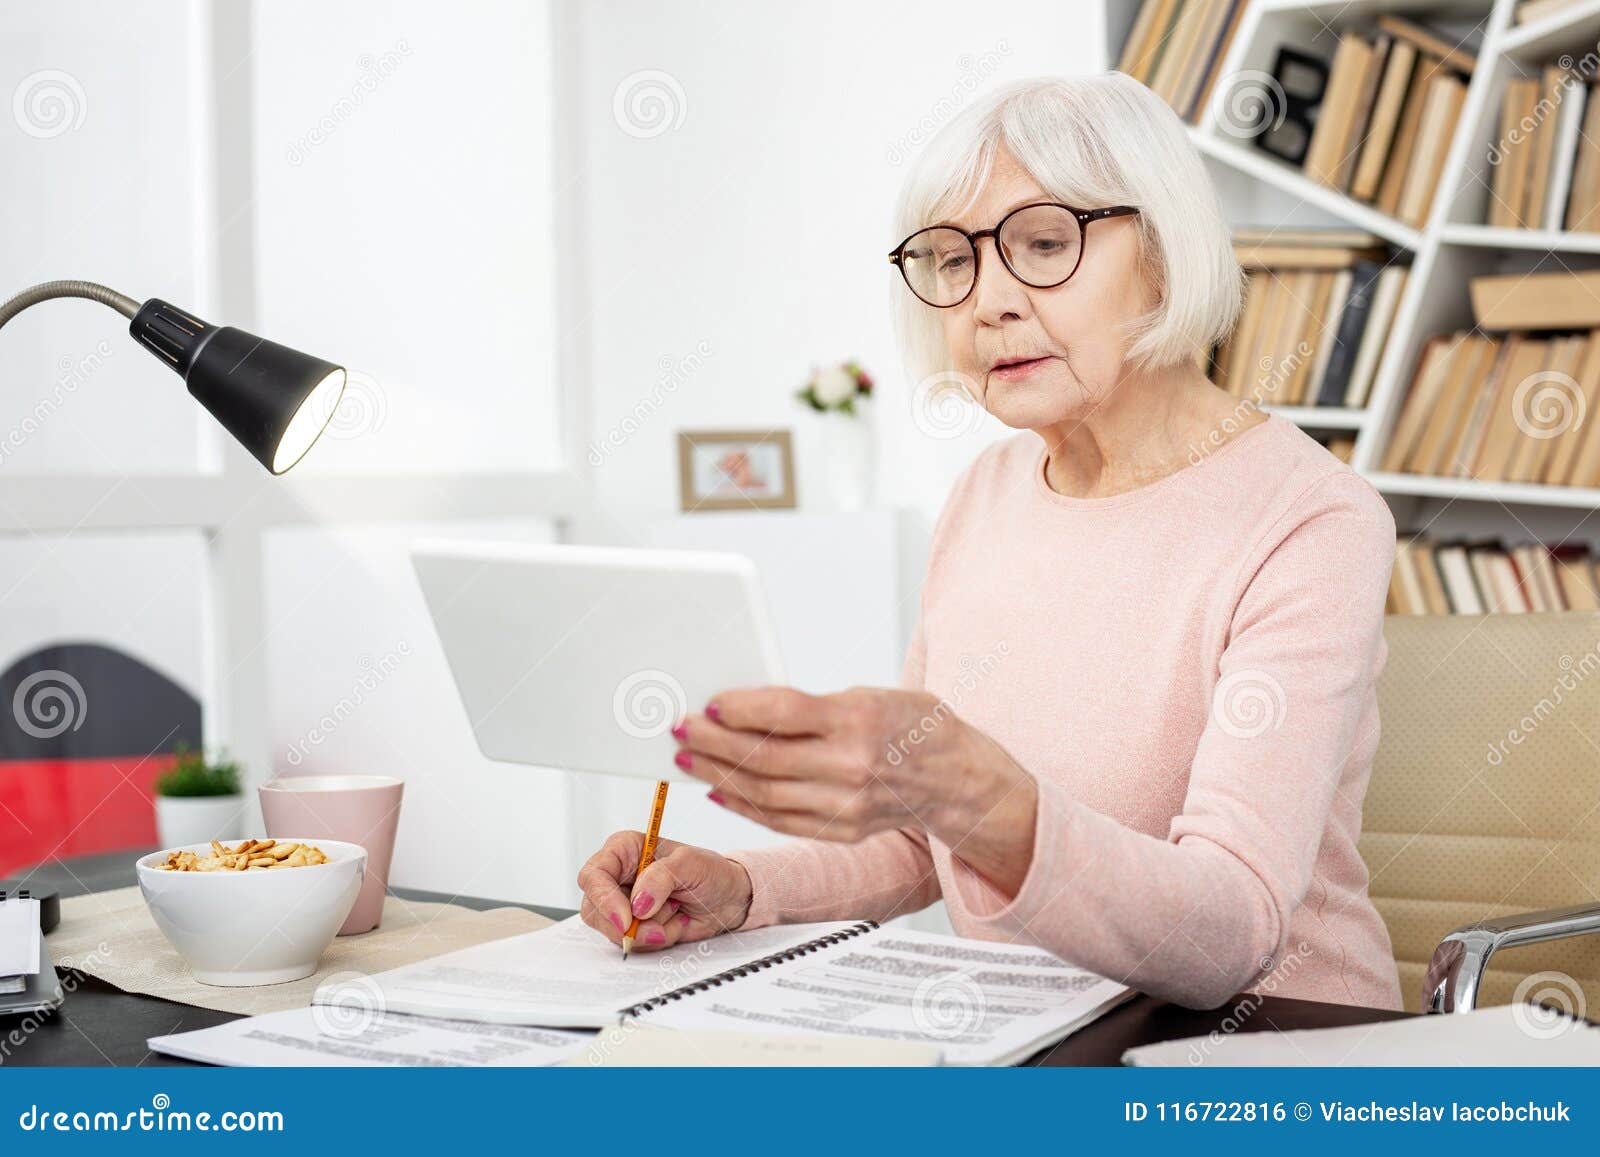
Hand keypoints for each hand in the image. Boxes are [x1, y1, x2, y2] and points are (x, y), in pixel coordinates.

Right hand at [575, 830, 753, 952]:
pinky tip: (675, 924)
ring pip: (612, 930)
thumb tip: (638, 903)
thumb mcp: (690, 864)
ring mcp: (624, 904)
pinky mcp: (634, 926)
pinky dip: (656, 939)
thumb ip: (661, 877)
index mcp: (624, 850)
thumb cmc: (710, 872)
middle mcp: (618, 877)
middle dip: (627, 925)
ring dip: (648, 932)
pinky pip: (631, 943)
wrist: (728, 898)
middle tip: (658, 929)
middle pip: (594, 909)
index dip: (604, 899)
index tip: (626, 918)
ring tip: (676, 914)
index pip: (594, 875)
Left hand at [672, 687, 1037, 894]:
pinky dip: (744, 806)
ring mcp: (847, 805)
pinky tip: (719, 790)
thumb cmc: (911, 724)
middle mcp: (852, 766)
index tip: (706, 705)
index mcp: (860, 719)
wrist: (957, 778)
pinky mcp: (843, 830)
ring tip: (688, 759)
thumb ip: (811, 706)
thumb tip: (744, 708)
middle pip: (766, 757)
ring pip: (766, 793)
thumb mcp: (869, 695)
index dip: (737, 709)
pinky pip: (781, 820)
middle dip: (714, 744)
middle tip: (680, 730)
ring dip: (720, 776)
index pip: (784, 712)